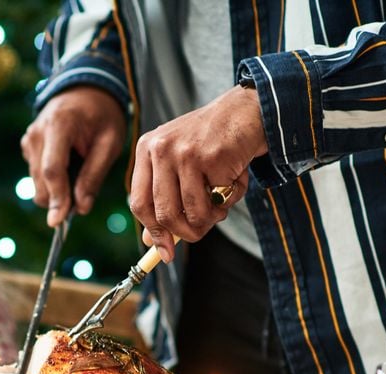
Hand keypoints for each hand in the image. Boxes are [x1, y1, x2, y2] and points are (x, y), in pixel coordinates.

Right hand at [22, 85, 126, 225]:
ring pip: (36, 182)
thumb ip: (94, 176)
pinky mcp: (27, 145)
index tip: (59, 222)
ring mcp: (29, 138)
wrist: (86, 90)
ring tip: (80, 171)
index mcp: (59, 125)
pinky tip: (69, 164)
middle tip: (83, 196)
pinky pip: (36, 175)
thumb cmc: (102, 116)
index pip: (53, 170)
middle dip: (58, 198)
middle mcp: (37, 132)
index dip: (57, 198)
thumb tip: (81, 209)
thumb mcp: (109, 143)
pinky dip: (52, 180)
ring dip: (56, 189)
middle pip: (41, 181)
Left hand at [130, 86, 266, 262]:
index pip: (139, 203)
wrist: (245, 110)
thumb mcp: (178, 163)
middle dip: (186, 233)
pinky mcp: (211, 157)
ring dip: (213, 217)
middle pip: (164, 214)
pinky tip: (235, 177)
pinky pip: (220, 200)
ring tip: (222, 202)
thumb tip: (153, 242)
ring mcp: (185, 152)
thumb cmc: (211, 142)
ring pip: (194, 212)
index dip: (153, 232)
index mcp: (147, 150)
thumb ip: (163, 197)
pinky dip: (232, 198)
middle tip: (200, 233)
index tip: (165, 252)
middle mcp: (160, 149)